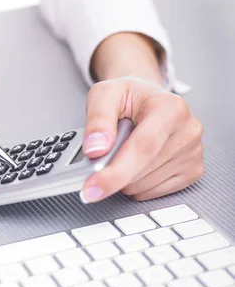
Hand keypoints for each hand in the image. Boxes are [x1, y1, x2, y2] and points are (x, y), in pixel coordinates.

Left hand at [81, 77, 203, 201]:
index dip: (115, 172)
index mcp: (170, 107)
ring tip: (124, 151)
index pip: (143, 148)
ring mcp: (193, 153)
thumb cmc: (128, 97)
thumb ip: (98, 118)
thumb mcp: (104, 93)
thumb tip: (96, 149)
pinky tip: (137, 164)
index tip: (92, 189)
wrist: (147, 99)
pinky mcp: (192, 171)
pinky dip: (137, 185)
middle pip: (141, 170)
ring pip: (144, 185)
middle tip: (99, 159)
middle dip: (113, 173)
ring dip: (124, 178)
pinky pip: (154, 193)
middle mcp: (188, 130)